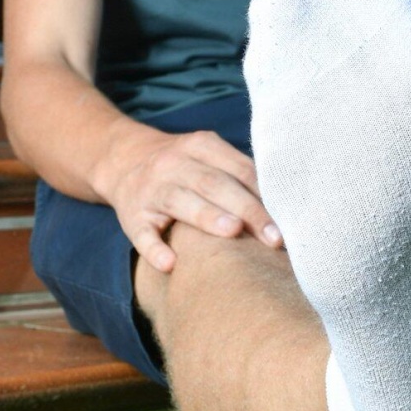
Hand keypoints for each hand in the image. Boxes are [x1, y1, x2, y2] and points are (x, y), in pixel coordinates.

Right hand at [96, 125, 282, 272]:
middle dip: (247, 209)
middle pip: (215, 184)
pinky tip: (170, 264)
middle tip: (274, 237)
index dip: (263, 193)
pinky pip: (142, 233)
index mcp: (200, 146)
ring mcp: (151, 189)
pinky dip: (154, 249)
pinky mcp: (131, 216)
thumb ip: (240, 174)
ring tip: (232, 232)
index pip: (238, 168)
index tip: (288, 220)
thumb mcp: (207, 156)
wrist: (122, 159)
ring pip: (180, 201)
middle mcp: (174, 164)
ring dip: (207, 216)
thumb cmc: (183, 165)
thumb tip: (287, 205)